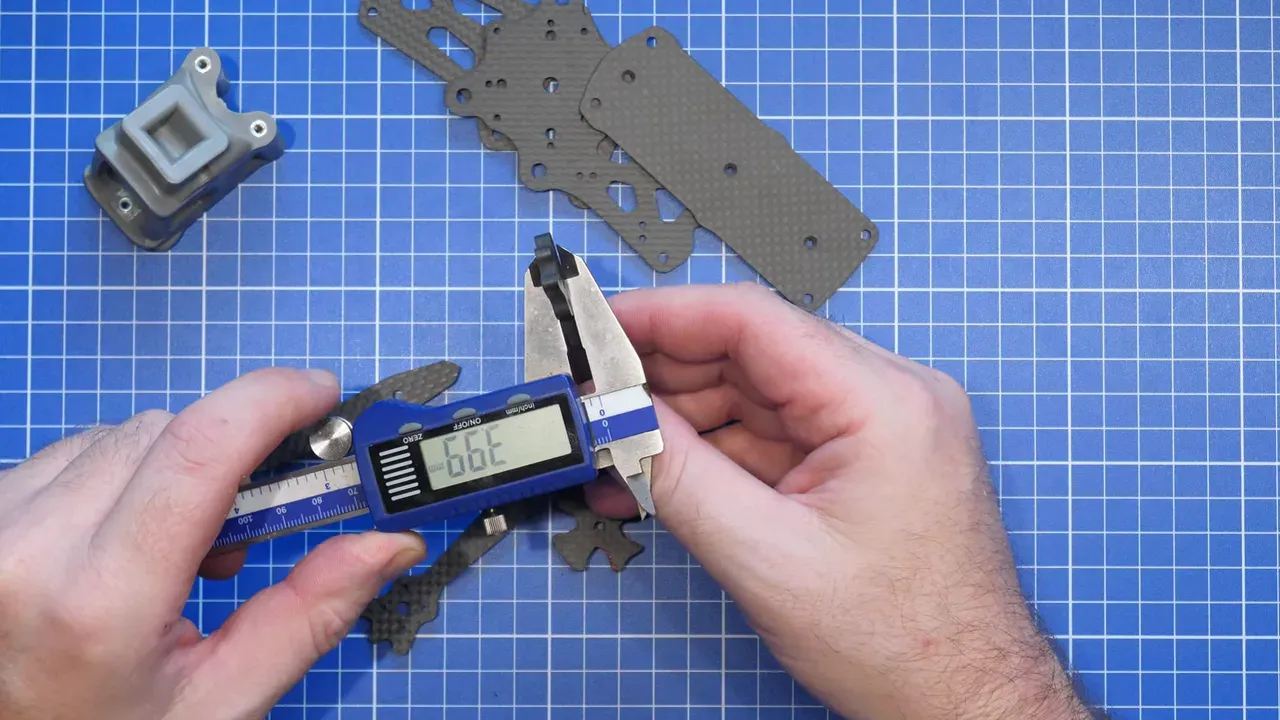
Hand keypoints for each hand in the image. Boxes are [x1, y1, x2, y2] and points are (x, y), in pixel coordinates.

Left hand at [0, 368, 426, 719]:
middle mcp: (31, 547)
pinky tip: (121, 541)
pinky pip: (75, 451)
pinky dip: (120, 479)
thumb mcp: (222, 700)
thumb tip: (391, 543)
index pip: (198, 450)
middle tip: (243, 537)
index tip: (321, 397)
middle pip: (168, 433)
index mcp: (99, 601)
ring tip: (172, 552)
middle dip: (228, 461)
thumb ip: (310, 614)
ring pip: (122, 435)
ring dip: (171, 471)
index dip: (272, 402)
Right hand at [588, 285, 1090, 719]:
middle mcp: (890, 395)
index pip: (753, 321)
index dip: (662, 318)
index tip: (596, 327)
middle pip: (749, 355)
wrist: (964, 701)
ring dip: (680, 426)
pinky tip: (659, 480)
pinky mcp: (864, 458)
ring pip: (754, 396)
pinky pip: (774, 436)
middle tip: (591, 403)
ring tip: (613, 461)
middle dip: (661, 380)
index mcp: (884, 401)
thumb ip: (680, 475)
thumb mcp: (767, 558)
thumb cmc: (901, 643)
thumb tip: (616, 416)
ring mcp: (879, 426)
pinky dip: (715, 455)